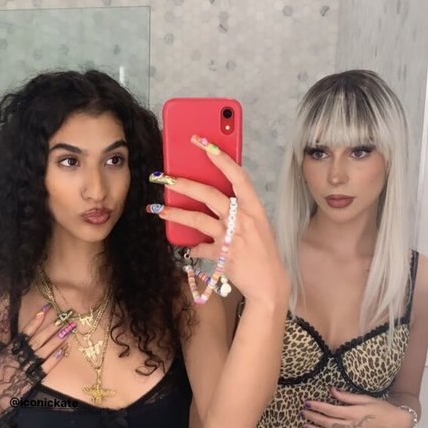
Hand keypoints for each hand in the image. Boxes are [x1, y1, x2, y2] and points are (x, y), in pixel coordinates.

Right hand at [0, 304, 73, 427]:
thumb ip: (3, 338)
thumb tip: (7, 319)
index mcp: (8, 350)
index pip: (24, 332)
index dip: (36, 320)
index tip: (47, 308)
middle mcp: (17, 358)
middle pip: (38, 339)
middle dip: (52, 327)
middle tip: (66, 317)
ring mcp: (24, 370)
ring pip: (43, 352)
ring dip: (57, 340)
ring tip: (70, 329)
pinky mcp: (30, 382)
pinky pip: (44, 369)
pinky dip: (53, 360)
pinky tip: (64, 351)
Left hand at [147, 136, 287, 305]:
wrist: (269, 284)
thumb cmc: (264, 253)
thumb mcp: (259, 225)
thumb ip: (240, 210)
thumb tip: (217, 197)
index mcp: (254, 208)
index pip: (237, 175)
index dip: (220, 157)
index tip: (202, 142)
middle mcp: (242, 220)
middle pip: (209, 194)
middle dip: (183, 183)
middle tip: (163, 176)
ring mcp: (231, 238)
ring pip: (197, 220)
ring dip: (175, 214)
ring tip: (157, 209)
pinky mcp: (221, 256)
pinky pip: (199, 248)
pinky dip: (192, 247)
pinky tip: (188, 247)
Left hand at [301, 387, 415, 427]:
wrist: (397, 425)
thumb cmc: (382, 409)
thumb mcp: (366, 399)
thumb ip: (347, 397)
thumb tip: (331, 390)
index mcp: (355, 413)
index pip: (331, 410)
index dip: (317, 407)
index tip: (307, 403)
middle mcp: (353, 427)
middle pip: (328, 423)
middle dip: (313, 418)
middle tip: (303, 413)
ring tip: (306, 426)